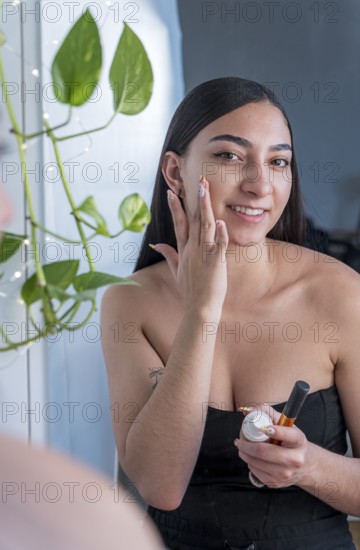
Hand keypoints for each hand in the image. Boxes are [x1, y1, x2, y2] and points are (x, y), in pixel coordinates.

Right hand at [153, 177, 228, 316]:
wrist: (199, 309)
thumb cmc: (190, 291)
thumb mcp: (176, 271)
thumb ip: (168, 255)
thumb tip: (156, 244)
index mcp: (183, 251)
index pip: (178, 224)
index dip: (176, 207)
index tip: (172, 191)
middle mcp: (191, 250)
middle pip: (192, 220)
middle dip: (193, 199)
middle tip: (197, 181)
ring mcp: (203, 256)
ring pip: (204, 227)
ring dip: (205, 207)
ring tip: (206, 190)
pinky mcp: (215, 264)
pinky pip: (218, 246)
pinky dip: (219, 234)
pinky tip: (220, 222)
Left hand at [234, 404, 313, 487]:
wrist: (305, 466)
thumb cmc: (291, 441)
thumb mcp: (286, 425)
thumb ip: (268, 413)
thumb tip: (246, 411)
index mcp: (298, 441)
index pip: (288, 435)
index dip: (276, 431)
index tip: (263, 428)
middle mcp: (295, 459)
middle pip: (264, 452)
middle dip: (246, 445)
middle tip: (239, 441)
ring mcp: (286, 473)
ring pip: (256, 462)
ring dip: (244, 454)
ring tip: (242, 448)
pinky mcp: (277, 483)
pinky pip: (256, 472)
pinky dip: (250, 463)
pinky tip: (252, 459)